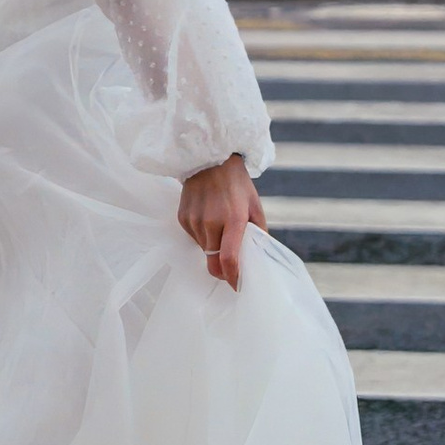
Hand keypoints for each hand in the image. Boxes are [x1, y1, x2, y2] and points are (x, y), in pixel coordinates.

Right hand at [178, 156, 265, 289]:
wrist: (209, 159)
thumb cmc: (236, 183)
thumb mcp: (255, 205)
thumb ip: (259, 231)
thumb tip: (261, 255)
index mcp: (233, 219)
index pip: (230, 258)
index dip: (233, 277)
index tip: (237, 285)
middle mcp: (211, 222)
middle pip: (213, 262)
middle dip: (222, 271)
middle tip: (231, 271)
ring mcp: (194, 221)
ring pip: (204, 250)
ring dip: (213, 249)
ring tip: (220, 229)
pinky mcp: (183, 218)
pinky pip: (194, 238)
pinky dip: (203, 236)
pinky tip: (208, 219)